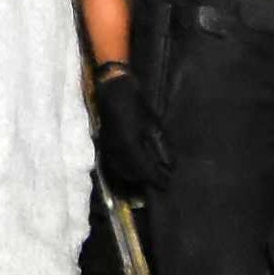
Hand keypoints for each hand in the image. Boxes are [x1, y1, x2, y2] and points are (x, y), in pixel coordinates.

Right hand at [91, 63, 169, 201]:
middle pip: (133, 174)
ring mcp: (108, 147)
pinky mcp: (103, 144)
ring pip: (122, 170)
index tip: (167, 184)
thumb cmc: (136, 104)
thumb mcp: (154, 125)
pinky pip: (114, 163)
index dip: (157, 179)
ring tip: (149, 175)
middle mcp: (117, 150)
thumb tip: (170, 166)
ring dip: (135, 175)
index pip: (145, 170)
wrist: (114, 90)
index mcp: (130, 144)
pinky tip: (134, 167)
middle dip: (147, 179)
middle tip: (160, 180)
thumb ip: (162, 147)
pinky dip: (125, 169)